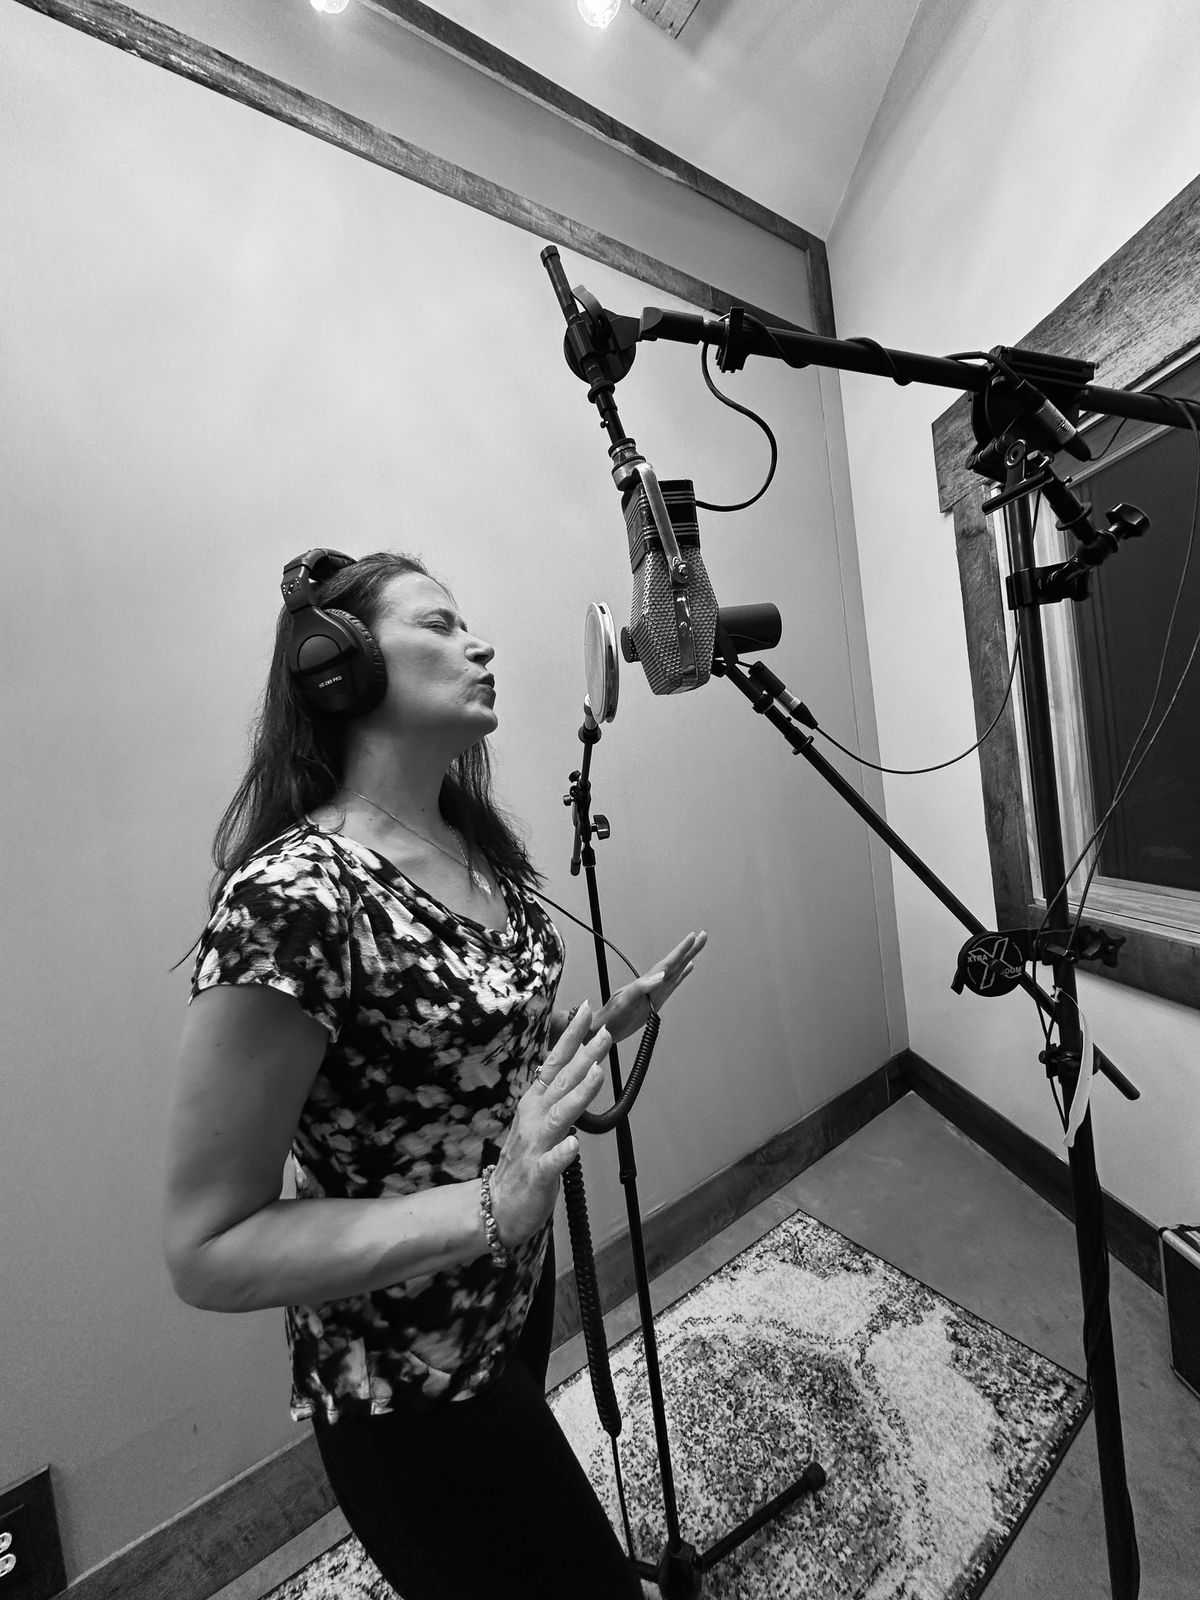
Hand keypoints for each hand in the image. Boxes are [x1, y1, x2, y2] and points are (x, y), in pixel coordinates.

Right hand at [489, 1003, 610, 1247]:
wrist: (497, 1205)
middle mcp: (534, 1118)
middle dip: (584, 1057)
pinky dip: (563, 1153)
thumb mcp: (539, 1120)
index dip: (570, 1037)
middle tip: (604, 1033)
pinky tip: (574, 1145)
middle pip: (561, 1082)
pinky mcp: (538, 1175)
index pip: (554, 1062)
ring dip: (578, 1095)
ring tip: (596, 1073)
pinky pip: (551, 1164)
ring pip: (559, 1117)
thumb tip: (581, 1066)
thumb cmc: (525, 1161)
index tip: (585, 1010)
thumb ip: (557, 1095)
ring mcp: (535, 1146)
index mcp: (535, 1103)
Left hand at [594, 930, 707, 1044]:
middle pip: (675, 964)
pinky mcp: (656, 1001)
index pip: (668, 963)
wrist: (604, 1028)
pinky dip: (681, 976)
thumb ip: (642, 987)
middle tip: (703, 936)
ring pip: (676, 972)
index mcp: (647, 983)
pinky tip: (686, 970)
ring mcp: (655, 992)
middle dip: (689, 950)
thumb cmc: (611, 1016)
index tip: (693, 937)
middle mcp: (653, 985)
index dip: (681, 951)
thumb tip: (661, 976)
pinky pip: (672, 985)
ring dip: (687, 960)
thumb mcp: (625, 1001)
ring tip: (697, 948)